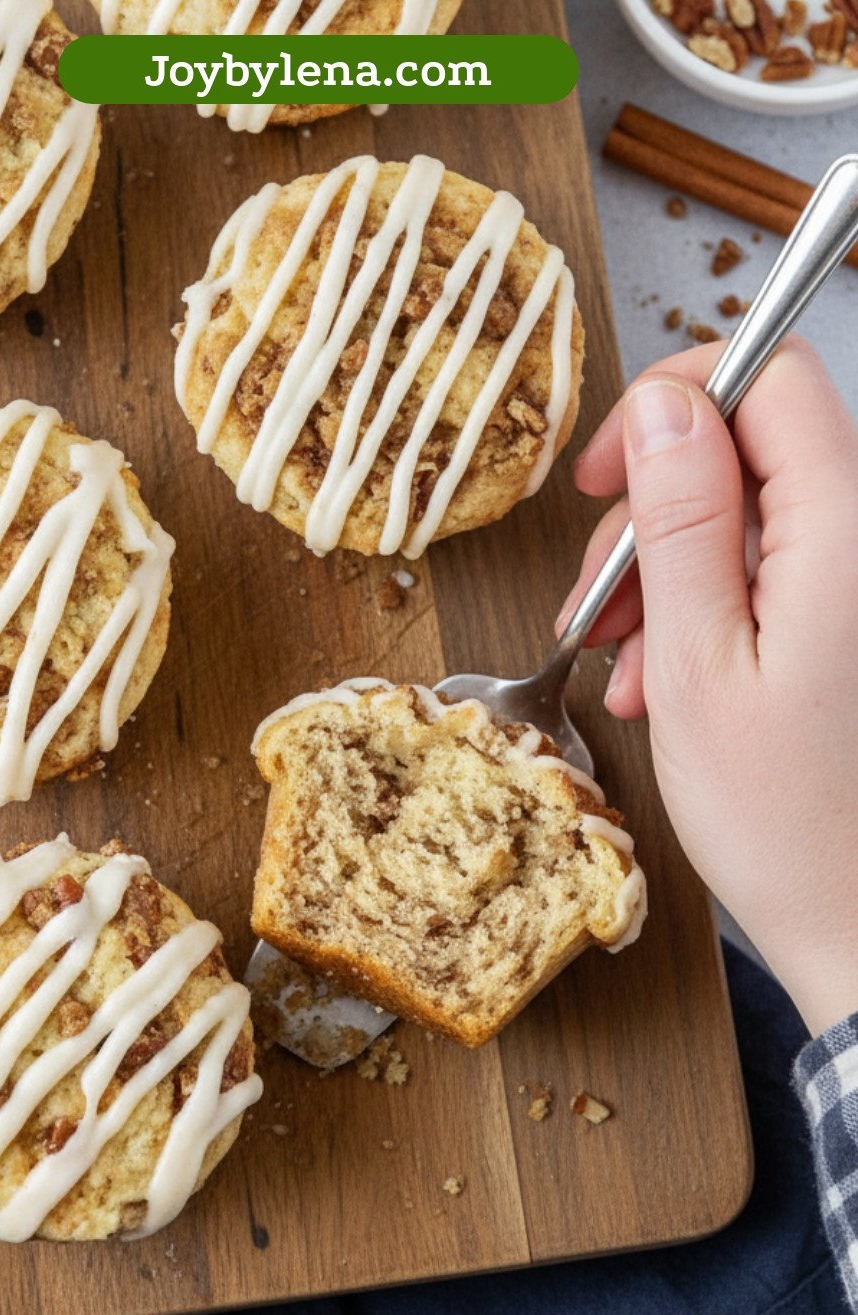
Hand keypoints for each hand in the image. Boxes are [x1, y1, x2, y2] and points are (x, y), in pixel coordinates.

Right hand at [565, 338, 857, 1039]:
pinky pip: (777, 575)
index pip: (771, 374)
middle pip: (754, 448)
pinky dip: (711, 611)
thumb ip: (680, 523)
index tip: (609, 476)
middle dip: (659, 511)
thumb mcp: (694, 665)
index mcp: (845, 532)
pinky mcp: (854, 625)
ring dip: (673, 574)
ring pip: (755, 517)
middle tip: (599, 601)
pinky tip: (665, 678)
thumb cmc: (786, 823)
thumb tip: (664, 409)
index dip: (676, 401)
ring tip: (626, 664)